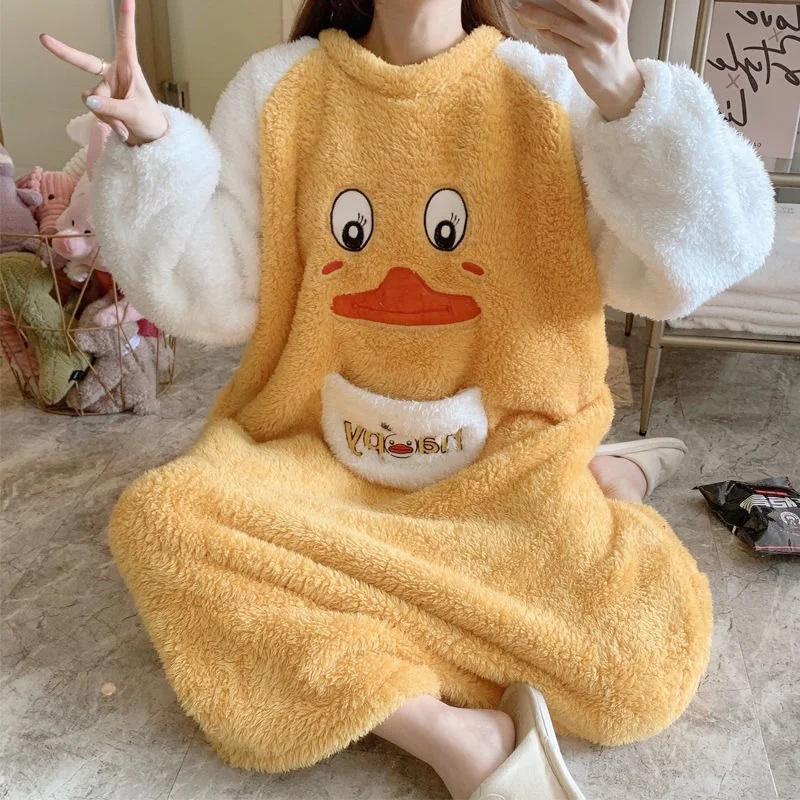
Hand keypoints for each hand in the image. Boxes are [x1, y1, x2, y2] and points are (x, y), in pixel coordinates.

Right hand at [40, 0, 167, 145]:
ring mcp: (105, 87)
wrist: (148, 137)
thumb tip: (88, 100)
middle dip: (64, 52)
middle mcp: (113, 73)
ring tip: (124, 123)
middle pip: (85, 62)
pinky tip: (120, 127)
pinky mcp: (99, 100)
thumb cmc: (149, 120)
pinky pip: (93, 108)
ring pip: (92, 97)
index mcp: (129, 67)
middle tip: (44, 39)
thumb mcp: (134, 113)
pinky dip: (106, 120)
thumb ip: (112, 107)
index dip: (126, 19)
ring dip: (107, 113)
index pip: (125, 39)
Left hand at [507, 0, 643, 120]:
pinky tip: (534, 26)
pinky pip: (556, 41)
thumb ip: (595, 0)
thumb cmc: (608, 41)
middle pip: (573, 0)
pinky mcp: (582, 60)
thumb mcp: (611, 14)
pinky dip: (543, 31)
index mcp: (617, 3)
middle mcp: (609, 21)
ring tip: (515, 4)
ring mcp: (595, 42)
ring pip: (558, 21)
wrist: (617, 80)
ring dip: (533, 12)